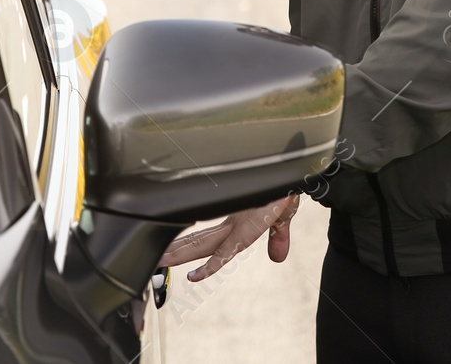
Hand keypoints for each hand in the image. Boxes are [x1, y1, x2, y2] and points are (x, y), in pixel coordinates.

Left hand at [156, 192, 300, 282]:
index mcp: (238, 221)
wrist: (296, 174)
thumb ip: (277, 237)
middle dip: (176, 252)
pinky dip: (211, 266)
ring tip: (161, 261)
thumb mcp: (283, 219)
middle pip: (198, 242)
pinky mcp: (247, 227)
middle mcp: (232, 222)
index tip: (172, 256)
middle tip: (154, 260)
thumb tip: (278, 257)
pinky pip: (225, 252)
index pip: (209, 240)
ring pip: (202, 245)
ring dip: (181, 255)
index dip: (191, 250)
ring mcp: (237, 223)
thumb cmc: (288, 189)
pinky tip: (195, 276)